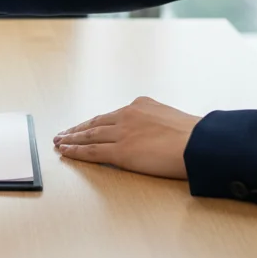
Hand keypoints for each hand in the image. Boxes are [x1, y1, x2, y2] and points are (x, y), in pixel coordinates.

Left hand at [53, 96, 200, 179]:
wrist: (198, 143)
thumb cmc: (194, 136)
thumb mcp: (172, 119)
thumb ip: (158, 122)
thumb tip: (157, 132)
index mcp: (140, 105)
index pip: (111, 116)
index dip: (94, 122)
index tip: (83, 126)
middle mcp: (127, 115)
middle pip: (95, 123)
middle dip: (77, 129)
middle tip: (63, 133)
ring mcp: (122, 133)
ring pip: (89, 135)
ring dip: (72, 139)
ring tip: (59, 142)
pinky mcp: (120, 151)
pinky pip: (92, 151)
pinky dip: (76, 151)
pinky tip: (65, 152)